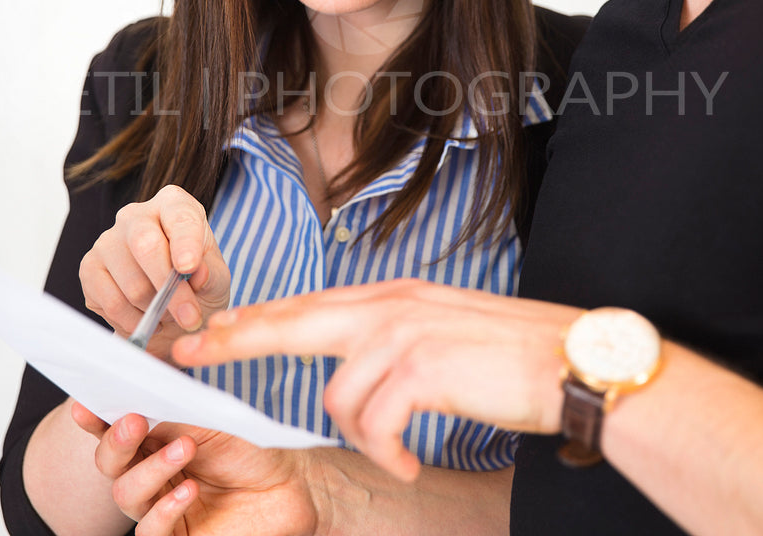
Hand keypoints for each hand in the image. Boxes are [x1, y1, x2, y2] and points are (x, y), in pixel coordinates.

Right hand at [68, 401, 320, 535]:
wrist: (293, 483)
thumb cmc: (252, 447)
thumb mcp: (209, 418)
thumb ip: (168, 408)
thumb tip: (132, 386)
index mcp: (153, 439)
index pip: (113, 429)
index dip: (94, 418)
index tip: (85, 407)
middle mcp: (151, 473)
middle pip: (110, 462)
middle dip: (117, 441)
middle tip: (136, 422)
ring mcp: (161, 507)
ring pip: (126, 493)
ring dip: (151, 469)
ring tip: (185, 449)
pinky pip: (150, 531)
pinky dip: (164, 509)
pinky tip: (189, 491)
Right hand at [80, 185, 230, 360]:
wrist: (169, 309)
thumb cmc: (196, 283)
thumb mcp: (216, 279)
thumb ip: (211, 275)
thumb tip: (197, 272)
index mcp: (173, 205)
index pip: (179, 216)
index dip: (184, 242)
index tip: (189, 267)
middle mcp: (135, 216)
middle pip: (145, 246)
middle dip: (169, 288)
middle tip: (189, 317)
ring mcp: (107, 241)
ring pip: (132, 285)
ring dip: (156, 311)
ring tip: (168, 313)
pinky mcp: (89, 269)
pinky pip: (112, 304)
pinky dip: (135, 322)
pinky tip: (146, 318)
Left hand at [172, 280, 581, 480]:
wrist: (572, 362)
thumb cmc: (514, 356)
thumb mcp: (442, 332)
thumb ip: (394, 338)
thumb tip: (351, 365)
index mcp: (395, 297)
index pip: (308, 304)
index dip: (255, 318)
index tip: (210, 329)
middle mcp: (392, 306)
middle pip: (293, 320)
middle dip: (236, 339)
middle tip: (191, 356)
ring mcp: (405, 334)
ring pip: (339, 397)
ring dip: (366, 439)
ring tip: (399, 456)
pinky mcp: (422, 369)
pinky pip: (375, 425)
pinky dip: (389, 454)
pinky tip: (410, 465)